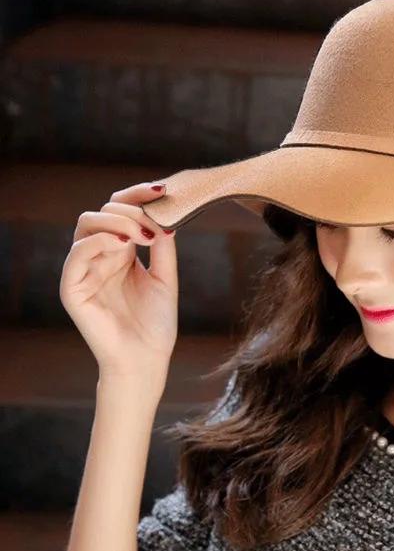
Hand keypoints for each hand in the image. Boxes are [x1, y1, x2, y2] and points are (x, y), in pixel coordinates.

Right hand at [59, 181, 178, 381]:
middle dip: (130, 210)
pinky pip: (76, 254)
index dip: (138, 197)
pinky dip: (98, 242)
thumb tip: (166, 215)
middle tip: (153, 223)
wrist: (145, 359)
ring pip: (86, 226)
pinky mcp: (72, 288)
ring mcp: (83, 270)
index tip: (163, 191)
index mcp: (121, 252)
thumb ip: (163, 247)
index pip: (121, 212)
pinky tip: (122, 246)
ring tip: (142, 236)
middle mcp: (99, 256)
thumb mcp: (166, 278)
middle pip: (102, 212)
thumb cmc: (156, 324)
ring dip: (116, 222)